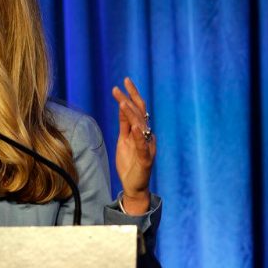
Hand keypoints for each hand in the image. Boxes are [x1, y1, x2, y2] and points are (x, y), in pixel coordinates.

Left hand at [111, 77, 155, 214]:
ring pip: (141, 127)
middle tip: (120, 87)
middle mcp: (147, 136)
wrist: (134, 185)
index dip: (131, 95)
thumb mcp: (124, 140)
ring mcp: (147, 147)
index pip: (137, 109)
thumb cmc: (129, 162)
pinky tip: (135, 127)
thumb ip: (124, 124)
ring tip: (122, 102)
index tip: (123, 82)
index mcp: (141, 131)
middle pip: (140, 114)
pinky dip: (140, 136)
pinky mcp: (145, 159)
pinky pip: (143, 146)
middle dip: (130, 99)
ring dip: (131, 114)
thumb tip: (122, 106)